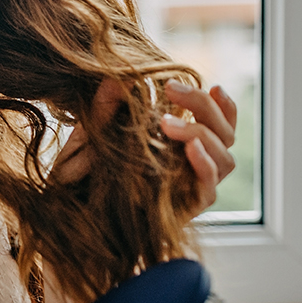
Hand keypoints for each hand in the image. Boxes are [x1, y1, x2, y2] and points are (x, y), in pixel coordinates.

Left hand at [51, 79, 236, 212]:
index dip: (224, 106)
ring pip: (226, 160)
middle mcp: (192, 166)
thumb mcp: (92, 138)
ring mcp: (191, 188)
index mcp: (180, 145)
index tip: (214, 85)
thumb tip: (116, 79)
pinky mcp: (186, 210)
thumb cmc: (84, 178)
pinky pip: (209, 189)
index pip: (219, 125)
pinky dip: (205, 165)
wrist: (75, 223)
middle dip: (204, 107)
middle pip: (225, 135)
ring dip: (202, 133)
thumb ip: (105, 110)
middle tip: (171, 88)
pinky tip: (189, 148)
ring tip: (167, 123)